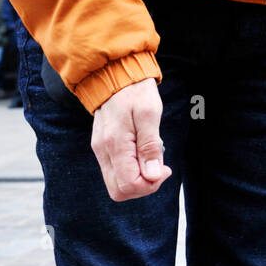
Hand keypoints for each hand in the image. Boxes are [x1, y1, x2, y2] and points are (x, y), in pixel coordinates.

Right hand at [91, 77, 171, 201]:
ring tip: (151, 158)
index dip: (150, 184)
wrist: (114, 74)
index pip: (129, 184)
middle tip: (159, 168)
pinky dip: (131, 171)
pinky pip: (115, 172)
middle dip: (143, 186)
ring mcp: (101, 151)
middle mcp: (103, 151)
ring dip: (138, 179)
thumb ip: (150, 146)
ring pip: (116, 184)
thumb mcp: (150, 113)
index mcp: (115, 144)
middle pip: (120, 191)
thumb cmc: (135, 91)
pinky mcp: (103, 148)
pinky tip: (142, 154)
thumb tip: (152, 176)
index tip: (163, 168)